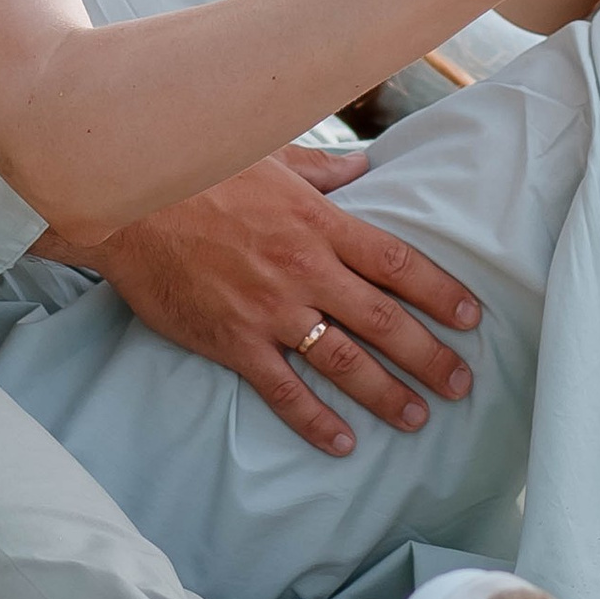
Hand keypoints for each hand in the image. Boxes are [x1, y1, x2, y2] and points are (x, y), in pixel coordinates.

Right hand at [81, 154, 485, 458]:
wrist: (129, 201)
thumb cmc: (200, 172)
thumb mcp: (269, 155)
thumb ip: (321, 171)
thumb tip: (364, 168)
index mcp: (319, 222)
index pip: (395, 261)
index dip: (438, 291)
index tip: (470, 316)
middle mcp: (305, 269)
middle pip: (383, 319)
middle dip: (429, 354)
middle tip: (462, 384)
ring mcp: (270, 309)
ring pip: (343, 360)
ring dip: (385, 393)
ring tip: (417, 417)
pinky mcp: (235, 341)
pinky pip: (284, 389)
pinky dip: (315, 420)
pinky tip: (343, 442)